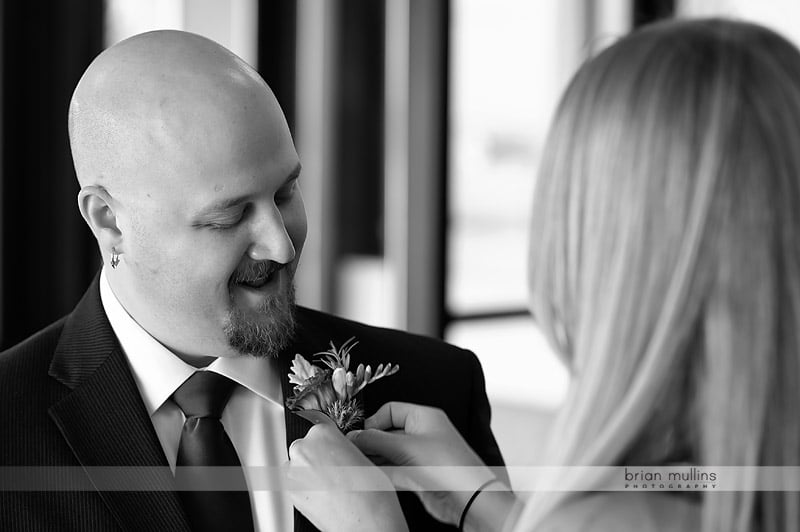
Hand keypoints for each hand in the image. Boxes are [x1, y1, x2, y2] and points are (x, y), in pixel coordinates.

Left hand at [287, 423, 408, 531]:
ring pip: (298, 466)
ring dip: (309, 473)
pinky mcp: (290, 493)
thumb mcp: (362, 456)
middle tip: (335, 471)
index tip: (334, 452)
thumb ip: (341, 447)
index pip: (320, 429)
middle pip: (306, 447)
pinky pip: (295, 484)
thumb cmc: (371, 493)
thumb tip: (336, 450)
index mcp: (323, 433)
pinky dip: (306, 488)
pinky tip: (324, 496)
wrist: (367, 522)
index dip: (330, 443)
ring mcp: (293, 472)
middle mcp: (304, 449)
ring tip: (331, 486)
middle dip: (317, 457)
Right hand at [347, 402, 499, 525]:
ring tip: (358, 465)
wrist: (468, 499)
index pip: (390, 410)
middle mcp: (422, 434)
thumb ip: (376, 441)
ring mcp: (420, 455)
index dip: (373, 422)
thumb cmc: (448, 466)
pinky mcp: (418, 475)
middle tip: (353, 451)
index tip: (358, 435)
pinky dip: (382, 473)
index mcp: (424, 417)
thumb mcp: (406, 448)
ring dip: (374, 459)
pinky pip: (394, 470)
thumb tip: (355, 436)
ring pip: (389, 453)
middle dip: (370, 442)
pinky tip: (371, 477)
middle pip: (387, 433)